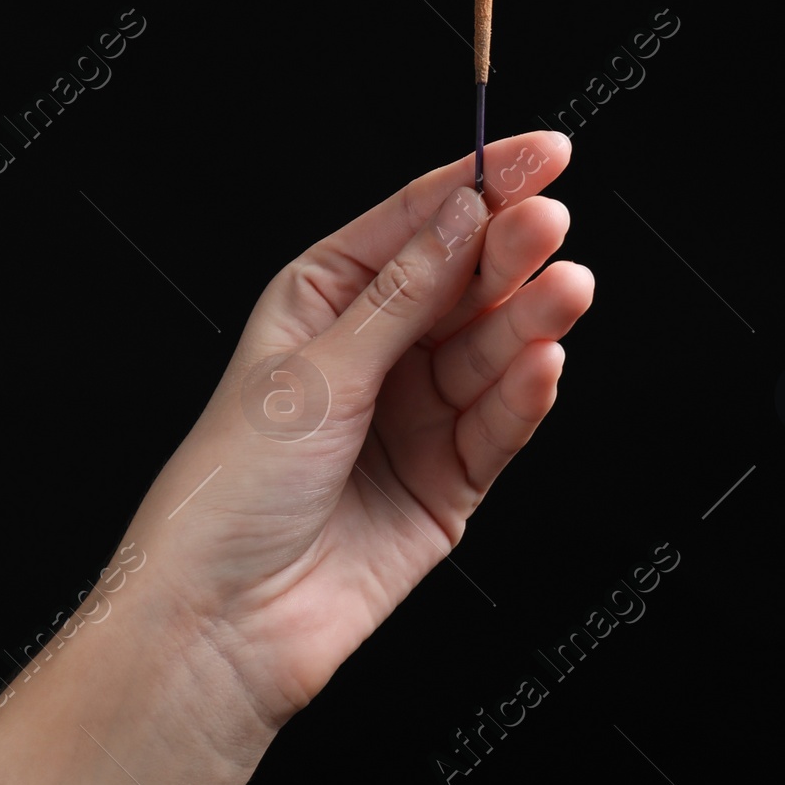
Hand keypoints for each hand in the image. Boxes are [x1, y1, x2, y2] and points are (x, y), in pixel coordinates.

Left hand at [124, 128, 592, 731]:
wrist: (218, 629)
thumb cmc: (228, 492)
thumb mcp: (315, 371)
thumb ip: (404, 296)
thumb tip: (464, 214)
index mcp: (325, 298)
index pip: (418, 223)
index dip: (482, 182)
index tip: (542, 155)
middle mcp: (375, 350)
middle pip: (463, 282)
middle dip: (511, 250)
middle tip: (553, 224)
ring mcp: (414, 416)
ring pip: (489, 349)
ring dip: (529, 319)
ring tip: (566, 292)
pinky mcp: (445, 483)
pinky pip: (497, 426)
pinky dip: (524, 396)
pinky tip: (543, 366)